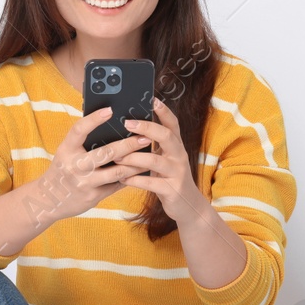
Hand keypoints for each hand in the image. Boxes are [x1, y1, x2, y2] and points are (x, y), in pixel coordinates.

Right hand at [31, 106, 154, 223]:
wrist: (49, 201)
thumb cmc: (63, 170)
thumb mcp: (66, 153)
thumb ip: (83, 141)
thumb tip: (109, 123)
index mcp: (66, 150)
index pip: (79, 130)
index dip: (94, 119)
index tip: (110, 110)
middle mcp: (74, 166)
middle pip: (106, 153)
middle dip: (128, 145)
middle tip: (145, 137)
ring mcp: (84, 183)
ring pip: (116, 172)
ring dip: (135, 163)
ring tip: (149, 154)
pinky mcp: (93, 196)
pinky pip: (116, 185)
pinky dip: (130, 177)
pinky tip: (141, 170)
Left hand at [117, 97, 211, 226]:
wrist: (188, 206)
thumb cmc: (169, 178)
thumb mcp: (165, 159)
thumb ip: (154, 145)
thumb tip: (130, 128)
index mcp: (176, 146)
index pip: (173, 124)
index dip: (163, 111)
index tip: (152, 99)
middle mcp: (179, 156)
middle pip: (167, 136)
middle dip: (147, 128)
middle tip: (127, 123)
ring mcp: (177, 173)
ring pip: (155, 161)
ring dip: (133, 157)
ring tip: (117, 156)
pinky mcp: (172, 190)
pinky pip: (151, 183)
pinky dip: (135, 180)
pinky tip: (122, 178)